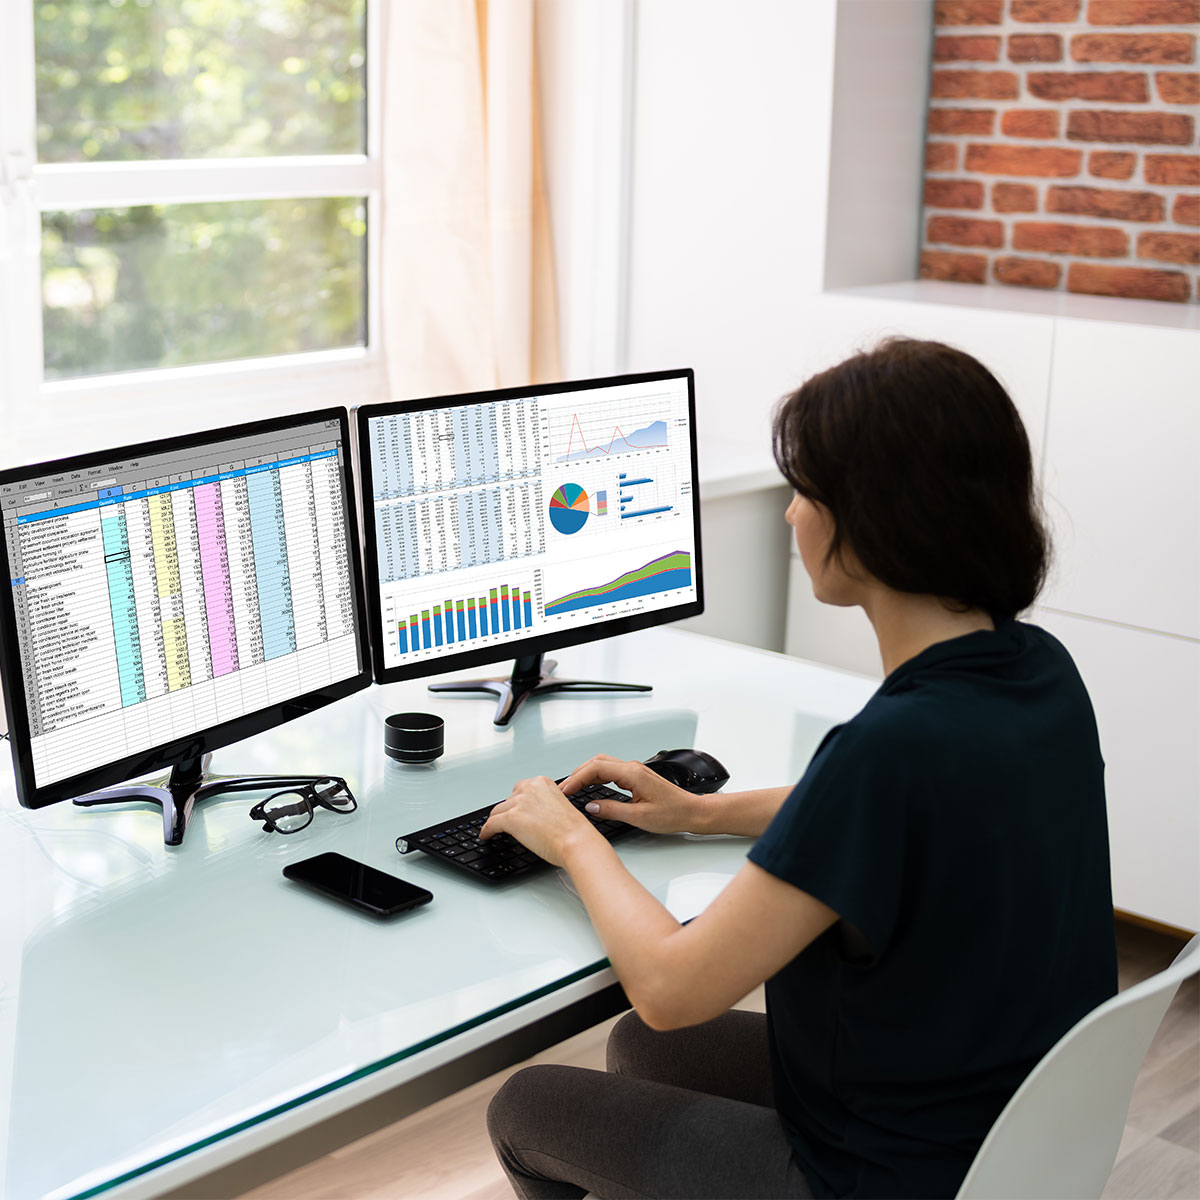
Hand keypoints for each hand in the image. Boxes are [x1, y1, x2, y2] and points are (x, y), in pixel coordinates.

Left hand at [479, 775, 600, 867]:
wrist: (575, 840)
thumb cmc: (573, 829)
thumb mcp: (560, 805)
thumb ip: (544, 803)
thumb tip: (530, 813)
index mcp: (543, 782)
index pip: (521, 790)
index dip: (517, 803)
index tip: (515, 810)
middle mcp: (529, 788)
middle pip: (509, 799)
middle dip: (508, 811)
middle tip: (508, 823)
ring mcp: (519, 802)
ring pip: (498, 812)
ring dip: (496, 821)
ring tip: (494, 830)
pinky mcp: (510, 818)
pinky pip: (491, 824)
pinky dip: (486, 831)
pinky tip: (486, 835)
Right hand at [557, 754, 701, 834]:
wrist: (691, 811)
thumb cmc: (672, 814)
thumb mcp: (639, 817)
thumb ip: (612, 810)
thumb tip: (591, 807)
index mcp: (632, 774)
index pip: (596, 769)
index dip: (577, 778)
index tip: (565, 790)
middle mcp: (632, 768)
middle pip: (597, 762)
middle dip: (578, 774)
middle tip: (564, 789)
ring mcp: (634, 771)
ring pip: (603, 764)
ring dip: (586, 773)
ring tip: (573, 788)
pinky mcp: (635, 776)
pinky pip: (610, 770)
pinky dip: (596, 776)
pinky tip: (590, 786)